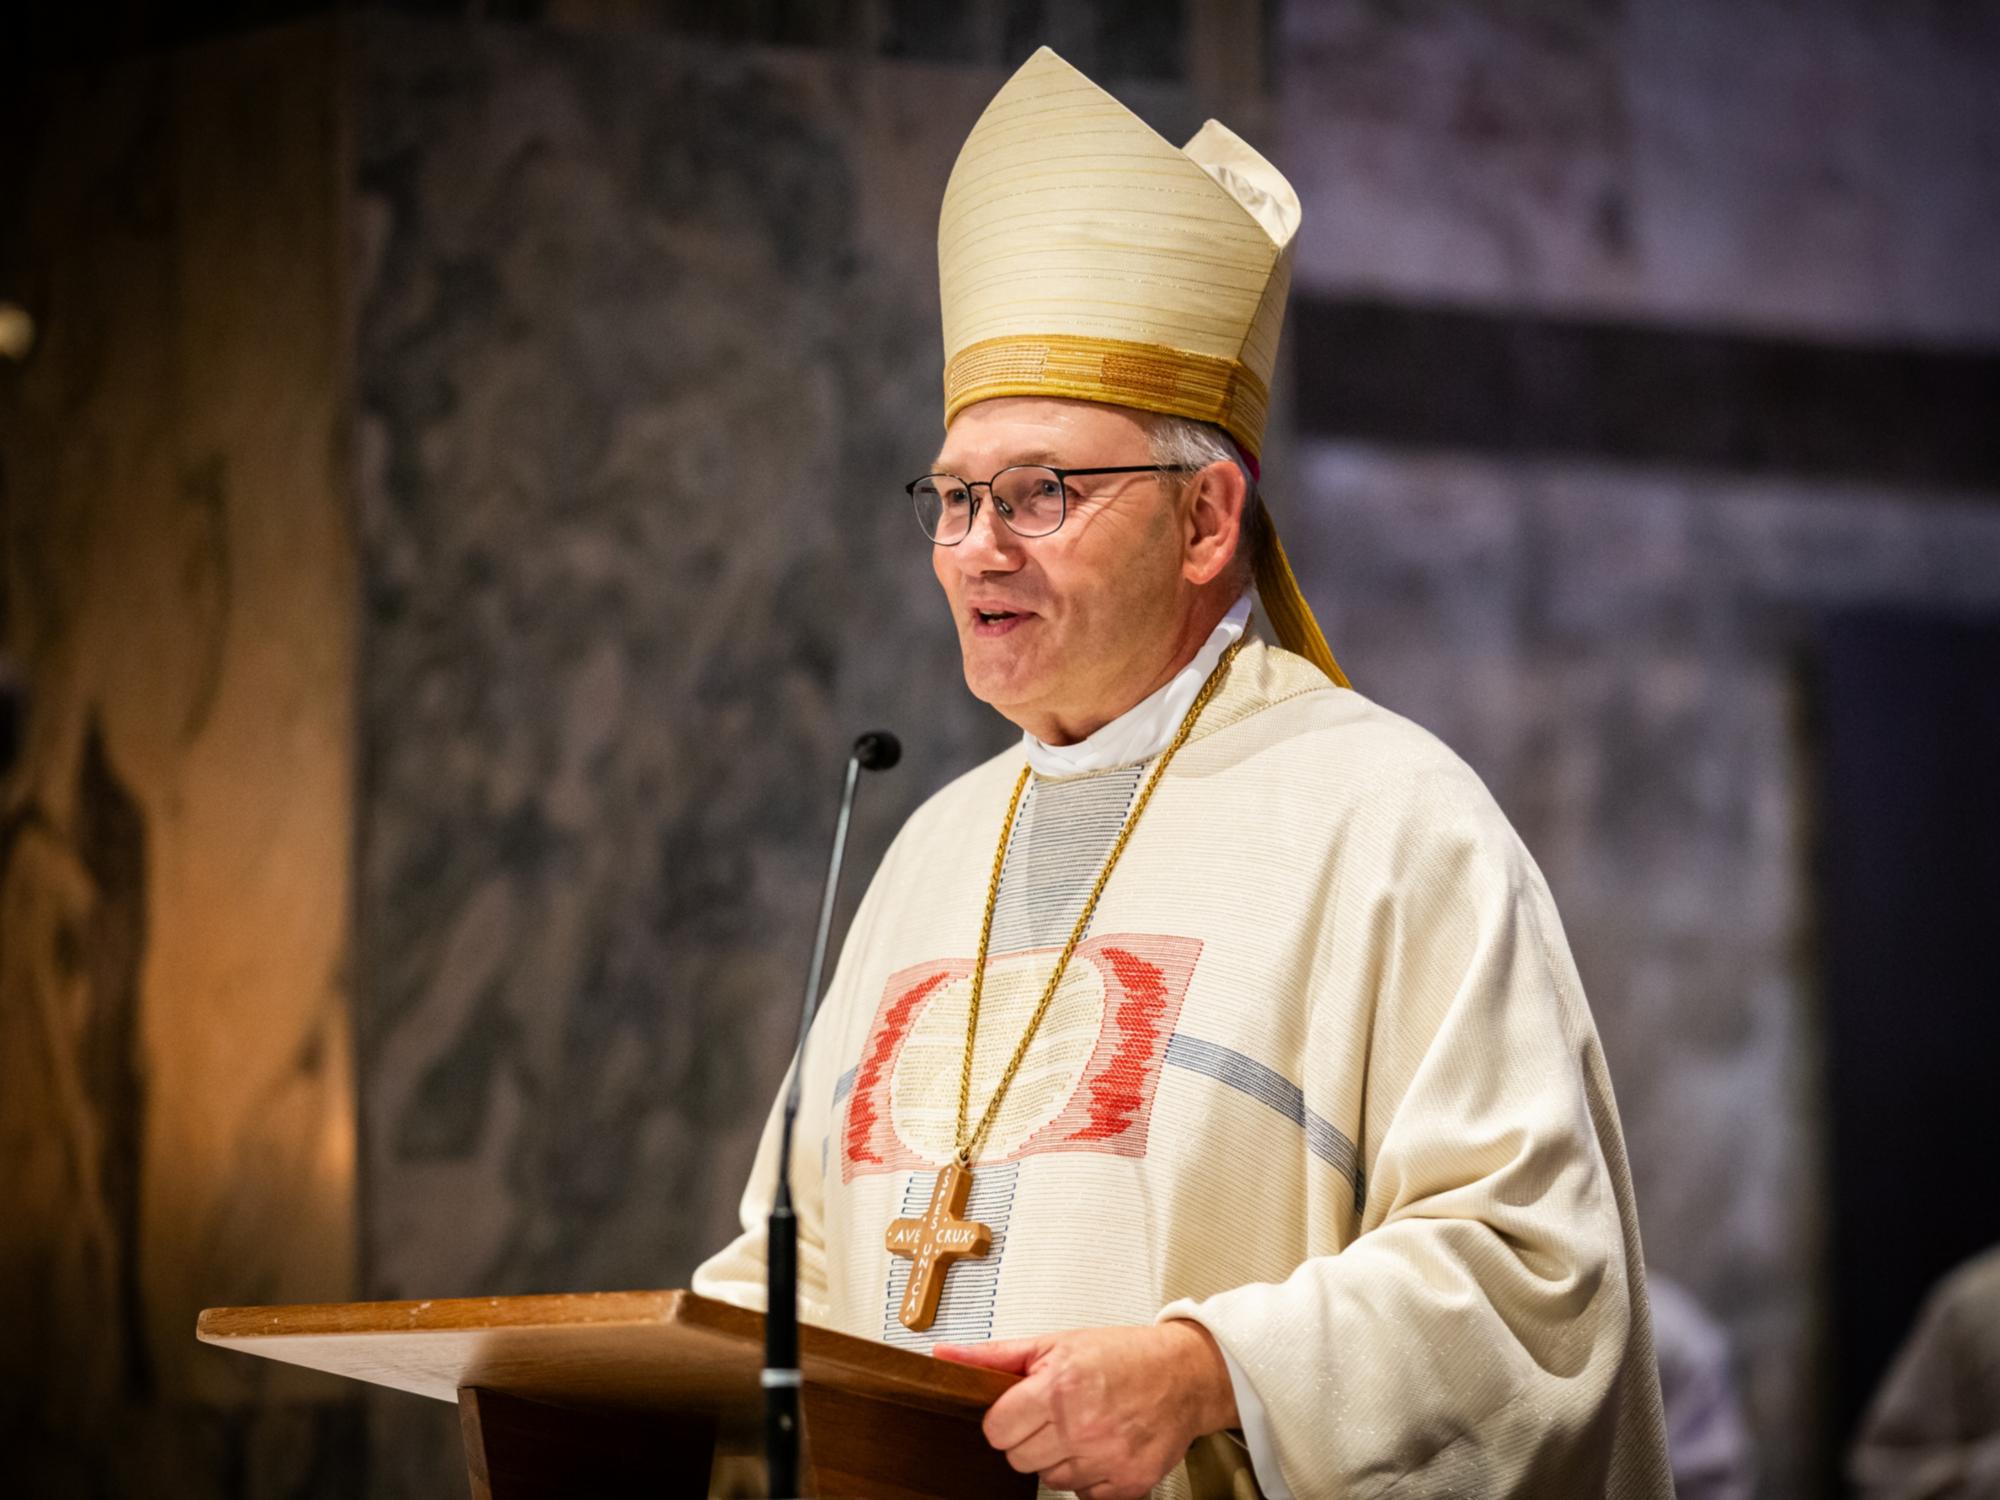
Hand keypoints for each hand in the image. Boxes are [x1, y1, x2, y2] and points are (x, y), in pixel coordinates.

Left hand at [933, 1320, 1237, 1498]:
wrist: (1184, 1375)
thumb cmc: (1122, 1355)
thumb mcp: (1055, 1344)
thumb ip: (994, 1356)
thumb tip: (944, 1356)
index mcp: (1059, 1387)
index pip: (996, 1431)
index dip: (1004, 1419)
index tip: (1020, 1408)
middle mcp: (1081, 1427)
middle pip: (1018, 1458)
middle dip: (1030, 1437)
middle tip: (1054, 1414)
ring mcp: (1106, 1460)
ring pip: (1048, 1479)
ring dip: (1059, 1457)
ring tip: (1083, 1427)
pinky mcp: (1127, 1484)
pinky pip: (1082, 1495)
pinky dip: (1087, 1475)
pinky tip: (1101, 1446)